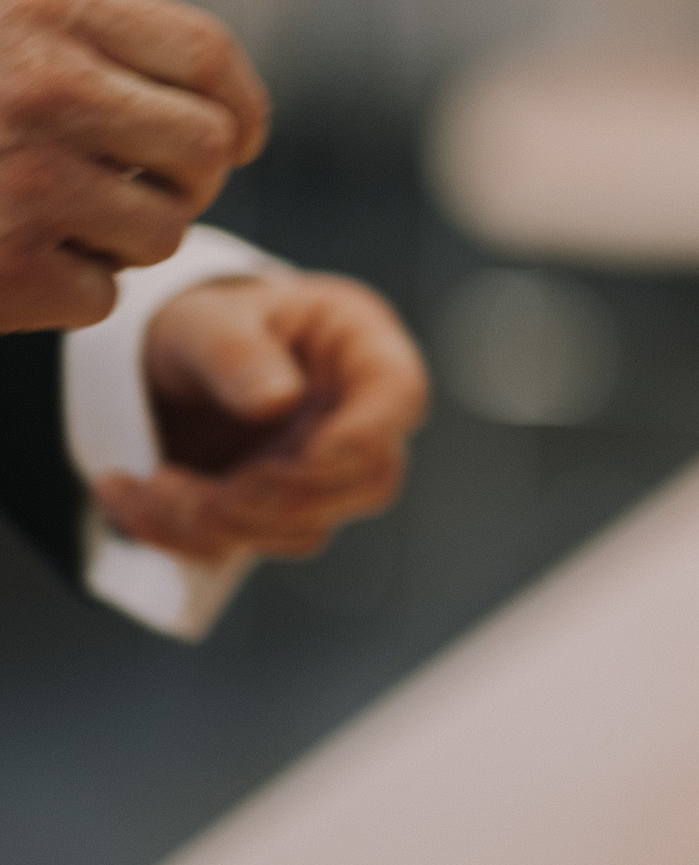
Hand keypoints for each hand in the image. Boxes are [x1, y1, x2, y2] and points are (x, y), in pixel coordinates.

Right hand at [0, 0, 270, 330]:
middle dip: (188, 181)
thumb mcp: (3, 41)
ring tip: (50, 220)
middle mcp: (45, 87)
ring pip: (165, 231)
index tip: (241, 136)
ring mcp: (27, 181)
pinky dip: (66, 294)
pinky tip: (9, 262)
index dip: (239, 105)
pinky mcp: (7, 270)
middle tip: (136, 190)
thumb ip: (105, 55)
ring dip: (124, 241)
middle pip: (207, 149)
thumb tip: (242, 125)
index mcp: (47, 12)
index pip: (205, 53)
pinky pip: (104, 295)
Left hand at [98, 272, 428, 561]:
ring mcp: (323, 473)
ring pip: (306, 526)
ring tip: (148, 485)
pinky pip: (250, 543)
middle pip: (367, 481)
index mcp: (362, 351)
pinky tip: (134, 499)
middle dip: (284, 500)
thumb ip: (238, 353)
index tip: (311, 457)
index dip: (366, 436)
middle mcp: (357, 419)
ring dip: (223, 523)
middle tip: (215, 494)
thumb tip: (277, 401)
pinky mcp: (279, 512)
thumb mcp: (209, 320)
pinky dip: (187, 536)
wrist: (166, 363)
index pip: (399, 397)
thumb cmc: (208, 324)